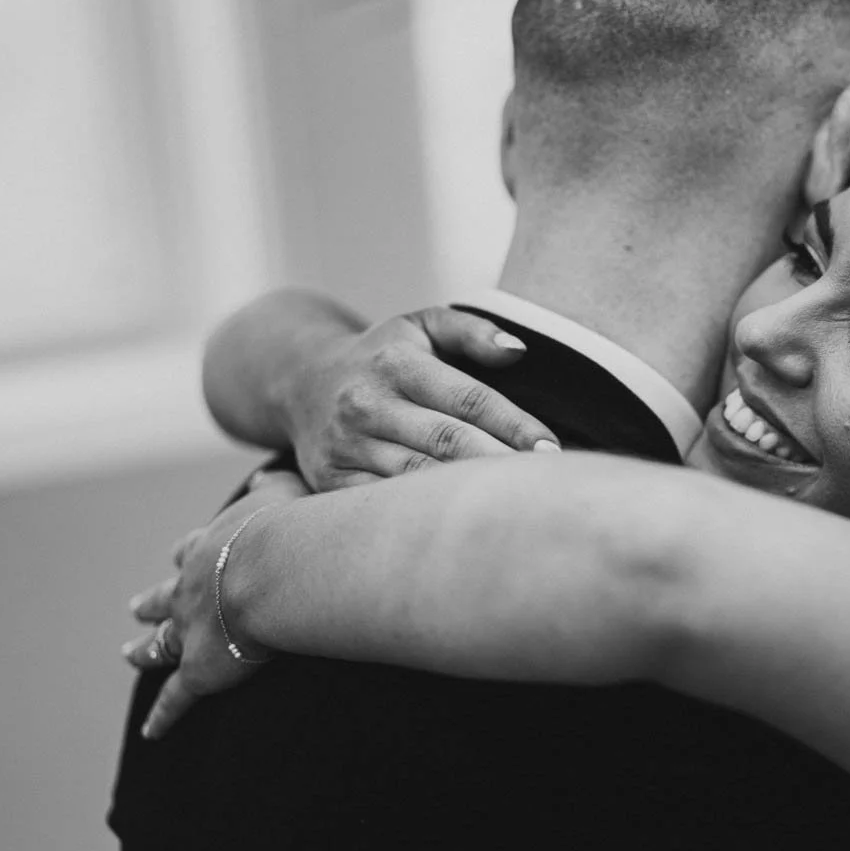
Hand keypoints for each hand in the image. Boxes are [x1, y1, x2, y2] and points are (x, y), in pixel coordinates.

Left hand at [123, 470, 309, 738]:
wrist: (279, 570)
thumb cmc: (293, 529)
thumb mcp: (285, 493)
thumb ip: (273, 485)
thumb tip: (263, 476)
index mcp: (214, 548)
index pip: (192, 551)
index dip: (186, 554)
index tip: (179, 554)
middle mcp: (192, 589)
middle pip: (163, 598)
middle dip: (150, 603)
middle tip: (135, 608)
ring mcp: (191, 630)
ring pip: (159, 645)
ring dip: (143, 651)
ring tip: (129, 655)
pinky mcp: (201, 669)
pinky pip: (177, 698)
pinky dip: (164, 715)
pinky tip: (152, 732)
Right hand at [286, 306, 560, 491]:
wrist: (299, 380)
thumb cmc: (383, 355)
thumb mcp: (421, 325)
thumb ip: (472, 332)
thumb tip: (519, 351)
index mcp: (398, 364)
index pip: (468, 399)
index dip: (513, 424)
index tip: (550, 449)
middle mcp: (368, 403)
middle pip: (446, 441)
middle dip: (499, 463)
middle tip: (545, 484)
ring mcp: (347, 445)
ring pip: (416, 477)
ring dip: (465, 494)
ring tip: (513, 507)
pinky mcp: (331, 479)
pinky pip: (382, 505)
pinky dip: (420, 517)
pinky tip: (459, 525)